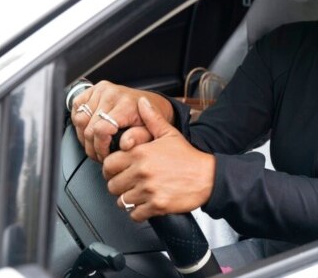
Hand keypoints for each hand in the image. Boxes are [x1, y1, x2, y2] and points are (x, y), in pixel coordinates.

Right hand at [70, 80, 173, 161]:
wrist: (151, 103)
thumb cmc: (149, 119)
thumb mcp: (151, 132)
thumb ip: (139, 138)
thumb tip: (125, 144)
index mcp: (127, 104)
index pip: (101, 129)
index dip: (100, 146)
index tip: (105, 155)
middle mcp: (112, 94)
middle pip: (89, 128)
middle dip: (92, 146)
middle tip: (100, 154)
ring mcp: (101, 90)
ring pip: (80, 120)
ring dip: (84, 136)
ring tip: (96, 143)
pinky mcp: (92, 89)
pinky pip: (76, 109)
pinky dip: (80, 123)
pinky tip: (91, 129)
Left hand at [103, 97, 215, 221]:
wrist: (208, 176)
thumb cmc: (188, 157)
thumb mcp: (169, 134)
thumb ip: (152, 119)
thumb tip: (141, 102)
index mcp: (141, 153)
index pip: (108, 164)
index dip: (111, 169)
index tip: (119, 170)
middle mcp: (142, 171)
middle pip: (112, 185)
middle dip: (118, 185)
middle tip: (129, 183)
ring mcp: (149, 190)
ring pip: (122, 201)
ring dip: (128, 199)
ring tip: (138, 194)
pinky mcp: (156, 205)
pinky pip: (135, 214)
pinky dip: (138, 212)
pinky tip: (146, 204)